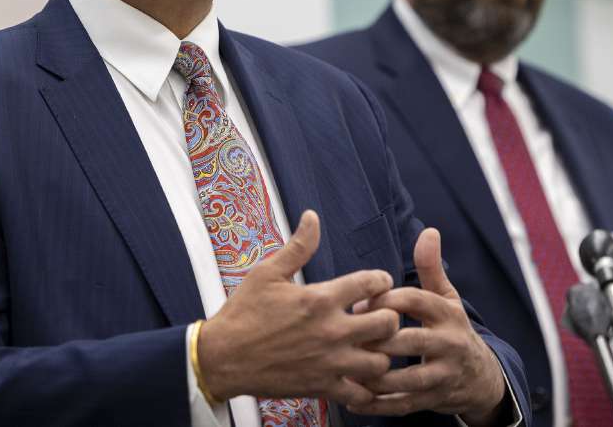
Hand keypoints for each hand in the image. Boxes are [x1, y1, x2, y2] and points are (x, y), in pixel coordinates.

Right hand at [197, 210, 399, 404]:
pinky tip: (357, 377)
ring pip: (381, 361)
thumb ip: (297, 247)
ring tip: (368, 346)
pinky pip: (360, 394)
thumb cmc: (243, 312)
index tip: (377, 284)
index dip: (382, 280)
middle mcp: (331, 330)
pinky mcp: (322, 386)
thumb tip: (312, 217)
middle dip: (389, 317)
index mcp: (320, 298)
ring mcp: (329, 361)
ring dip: (380, 353)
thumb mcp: (267, 273)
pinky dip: (365, 388)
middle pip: (388, 323)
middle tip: (377, 316)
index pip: (372, 283)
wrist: (223, 357)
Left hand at [348, 228, 506, 423]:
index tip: (358, 303)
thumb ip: (431, 268)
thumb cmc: (451, 329)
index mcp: (446, 313)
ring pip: (406, 378)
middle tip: (346, 337)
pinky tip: (353, 398)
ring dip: (373, 375)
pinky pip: (404, 404)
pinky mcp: (434, 399)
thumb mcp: (446, 298)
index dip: (384, 300)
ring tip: (345, 367)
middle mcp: (448, 344)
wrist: (480, 377)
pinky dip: (377, 404)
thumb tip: (429, 231)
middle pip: (409, 340)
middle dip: (376, 339)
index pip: (414, 300)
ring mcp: (443, 374)